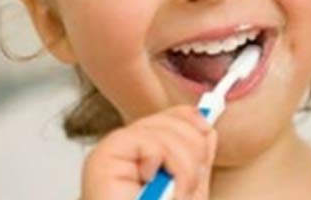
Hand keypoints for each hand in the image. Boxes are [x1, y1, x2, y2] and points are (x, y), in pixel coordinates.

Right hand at [80, 105, 217, 199]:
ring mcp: (112, 154)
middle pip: (170, 121)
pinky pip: (147, 141)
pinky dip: (164, 162)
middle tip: (190, 183)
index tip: (208, 132)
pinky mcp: (103, 159)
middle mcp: (127, 153)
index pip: (171, 118)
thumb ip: (197, 161)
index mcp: (146, 157)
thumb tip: (207, 129)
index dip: (192, 120)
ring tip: (175, 193)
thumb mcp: (189, 192)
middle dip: (193, 151)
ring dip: (182, 165)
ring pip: (162, 130)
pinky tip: (152, 184)